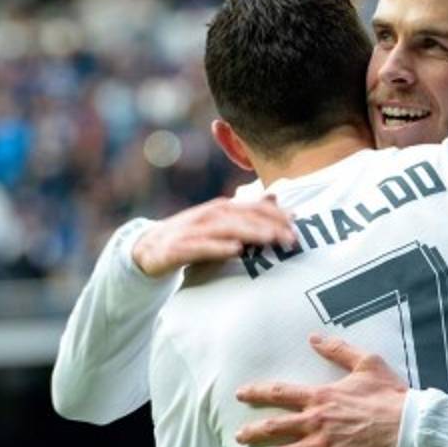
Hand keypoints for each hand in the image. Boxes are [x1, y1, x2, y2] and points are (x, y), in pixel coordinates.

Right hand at [132, 195, 295, 276]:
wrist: (148, 249)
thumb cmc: (194, 236)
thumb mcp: (221, 222)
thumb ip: (248, 212)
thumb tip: (275, 196)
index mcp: (222, 209)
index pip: (253, 207)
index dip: (276, 213)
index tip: (299, 221)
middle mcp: (210, 215)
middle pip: (243, 217)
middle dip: (269, 225)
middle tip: (292, 237)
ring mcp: (193, 230)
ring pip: (225, 229)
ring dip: (250, 233)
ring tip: (271, 239)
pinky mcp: (178, 248)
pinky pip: (200, 248)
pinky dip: (218, 247)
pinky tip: (236, 250)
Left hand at [234, 335, 408, 446]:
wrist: (408, 425)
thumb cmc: (389, 394)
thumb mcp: (366, 362)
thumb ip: (338, 350)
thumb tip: (314, 338)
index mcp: (321, 396)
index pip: (280, 392)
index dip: (257, 392)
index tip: (241, 395)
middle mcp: (316, 421)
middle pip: (274, 427)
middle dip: (252, 432)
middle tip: (239, 437)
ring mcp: (323, 445)